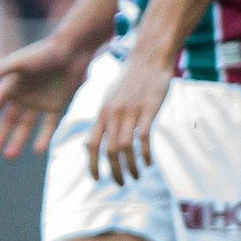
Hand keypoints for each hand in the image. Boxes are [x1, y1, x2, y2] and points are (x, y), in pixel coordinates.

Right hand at [0, 37, 89, 158]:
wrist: (73, 49)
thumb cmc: (44, 53)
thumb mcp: (19, 63)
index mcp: (11, 84)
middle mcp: (23, 95)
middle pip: (8, 120)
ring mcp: (40, 101)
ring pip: (26, 126)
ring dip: (17, 141)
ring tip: (9, 156)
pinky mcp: (57, 105)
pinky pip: (48, 125)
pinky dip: (43, 137)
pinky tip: (38, 151)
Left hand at [87, 55, 173, 186]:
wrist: (149, 57)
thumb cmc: (132, 78)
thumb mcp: (111, 97)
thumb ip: (105, 117)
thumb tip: (97, 138)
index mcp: (102, 112)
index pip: (91, 145)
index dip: (92, 165)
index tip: (97, 179)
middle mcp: (112, 114)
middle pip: (109, 151)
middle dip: (114, 172)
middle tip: (121, 183)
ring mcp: (130, 112)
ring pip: (125, 148)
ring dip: (130, 167)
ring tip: (137, 176)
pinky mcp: (148, 110)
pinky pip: (143, 139)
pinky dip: (145, 155)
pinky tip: (149, 163)